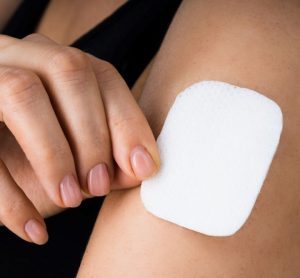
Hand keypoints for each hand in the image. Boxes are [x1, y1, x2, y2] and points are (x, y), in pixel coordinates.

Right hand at [0, 34, 159, 243]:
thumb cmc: (40, 154)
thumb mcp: (79, 155)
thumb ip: (111, 157)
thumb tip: (141, 168)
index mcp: (58, 63)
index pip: (102, 75)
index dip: (127, 121)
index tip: (143, 168)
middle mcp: (24, 56)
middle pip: (68, 70)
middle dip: (91, 136)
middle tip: (99, 186)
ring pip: (22, 92)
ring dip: (53, 154)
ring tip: (71, 200)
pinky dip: (9, 197)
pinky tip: (35, 230)